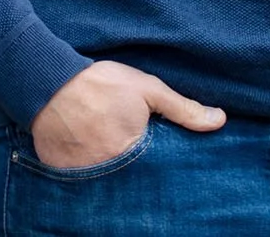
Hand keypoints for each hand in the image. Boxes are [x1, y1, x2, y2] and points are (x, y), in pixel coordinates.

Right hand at [30, 60, 225, 168]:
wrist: (49, 84)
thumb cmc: (101, 84)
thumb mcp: (147, 89)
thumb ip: (183, 108)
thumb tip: (220, 121)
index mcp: (136, 152)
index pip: (160, 171)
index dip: (164, 165)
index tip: (164, 158)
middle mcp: (113, 173)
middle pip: (136, 180)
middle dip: (140, 172)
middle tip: (132, 149)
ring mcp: (87, 179)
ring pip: (111, 184)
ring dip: (116, 174)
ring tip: (112, 152)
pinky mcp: (65, 179)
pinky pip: (84, 185)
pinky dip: (90, 175)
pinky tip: (91, 156)